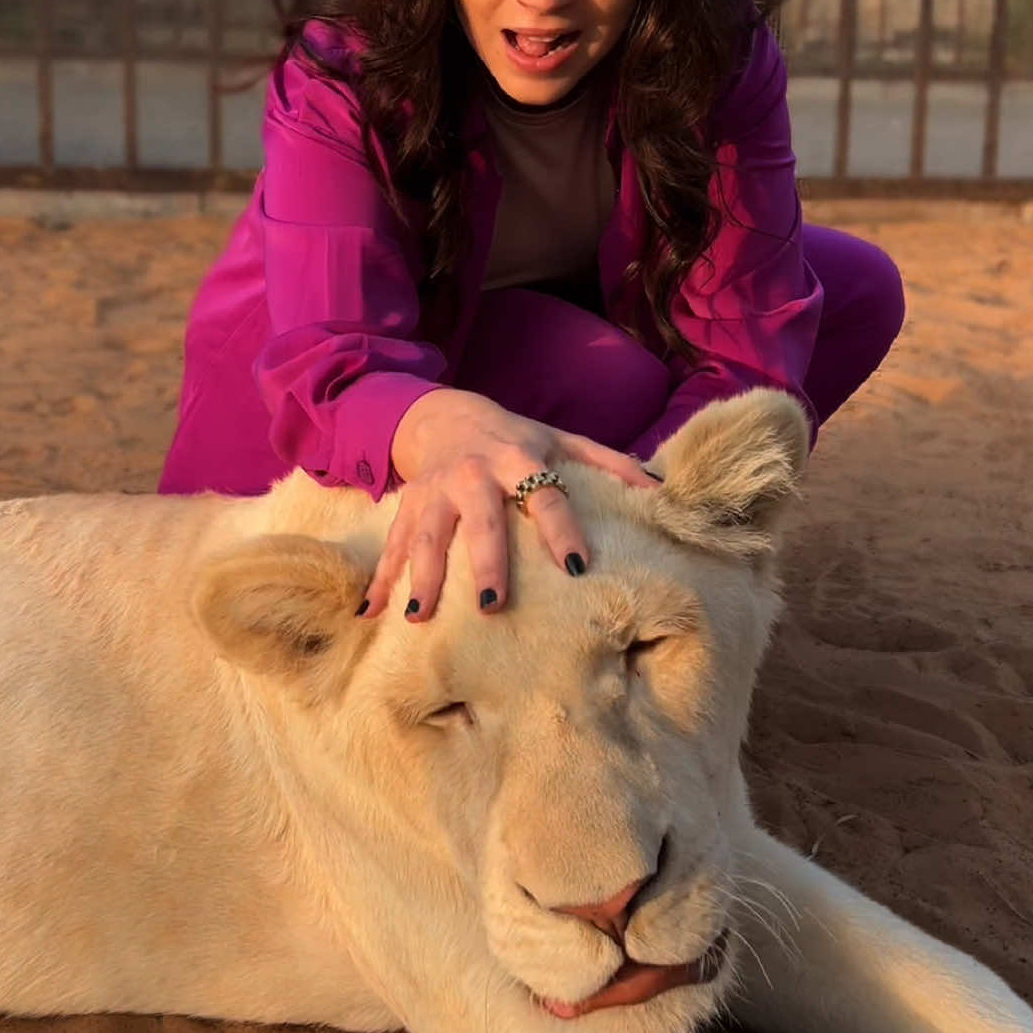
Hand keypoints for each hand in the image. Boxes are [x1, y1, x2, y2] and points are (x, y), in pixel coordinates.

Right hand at [357, 388, 659, 621]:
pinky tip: (370, 614)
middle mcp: (474, 475)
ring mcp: (435, 492)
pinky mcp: (407, 506)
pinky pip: (392, 544)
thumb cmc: (514, 438)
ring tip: (419, 617)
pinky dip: (380, 578)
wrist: (444, 415)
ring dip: (422, 575)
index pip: (547, 496)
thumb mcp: (561, 440)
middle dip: (484, 561)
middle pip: (481, 521)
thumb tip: (663, 492)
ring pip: (426, 535)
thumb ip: (610, 464)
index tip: (578, 567)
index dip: (563, 530)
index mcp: (519, 459)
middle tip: (491, 604)